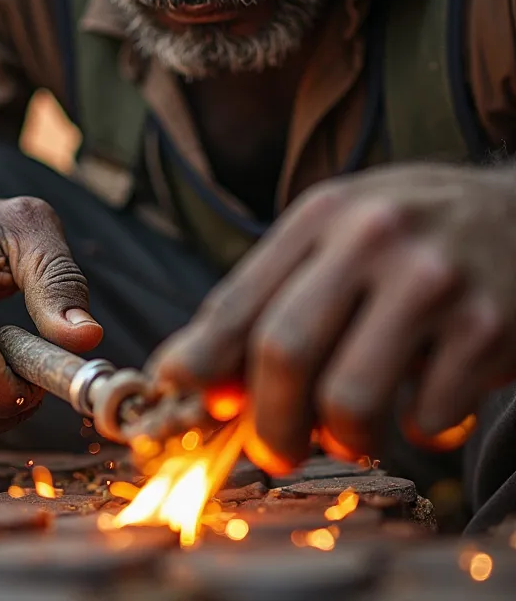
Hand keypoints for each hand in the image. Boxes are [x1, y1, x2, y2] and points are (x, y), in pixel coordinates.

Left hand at [150, 164, 515, 467]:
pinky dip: (417, 431)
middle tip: (275, 449)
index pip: (241, 299)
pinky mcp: (487, 327)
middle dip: (268, 423)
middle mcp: (373, 238)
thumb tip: (194, 371)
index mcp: (324, 215)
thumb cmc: (414, 231)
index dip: (201, 360)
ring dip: (342, 438)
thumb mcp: (338, 232)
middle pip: (284, 350)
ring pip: (349, 397)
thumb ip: (273, 292)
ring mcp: (433, 282)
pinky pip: (425, 418)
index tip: (179, 394)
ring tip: (352, 430)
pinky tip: (427, 398)